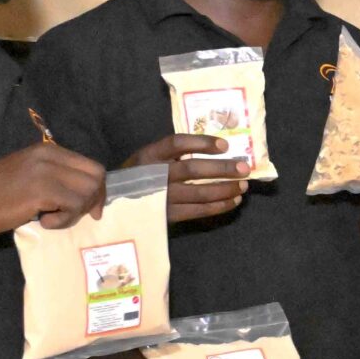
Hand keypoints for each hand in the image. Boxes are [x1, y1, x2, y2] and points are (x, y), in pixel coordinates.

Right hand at [0, 142, 105, 234]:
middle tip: (72, 216)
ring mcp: (45, 171)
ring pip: (87, 192)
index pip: (92, 167)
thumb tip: (89, 193)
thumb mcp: (29, 174)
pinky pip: (73, 207)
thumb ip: (55, 176)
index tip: (90, 209)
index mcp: (48, 150)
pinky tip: (44, 222)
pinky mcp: (42, 190)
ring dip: (76, 213)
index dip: (97, 190)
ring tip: (53, 219)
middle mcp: (49, 156)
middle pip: (96, 177)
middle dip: (92, 201)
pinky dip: (64, 220)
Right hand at [125, 133, 249, 223]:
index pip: (176, 143)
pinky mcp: (168, 215)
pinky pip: (199, 211)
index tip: (225, 145)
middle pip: (193, 169)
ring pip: (199, 193)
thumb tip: (216, 147)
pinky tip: (233, 200)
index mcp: (149, 155)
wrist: (114, 202)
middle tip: (244, 168)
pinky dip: (219, 206)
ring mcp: (161, 197)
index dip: (202, 143)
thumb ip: (173, 151)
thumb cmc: (140, 174)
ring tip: (243, 185)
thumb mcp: (149, 155)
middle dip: (222, 168)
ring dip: (225, 189)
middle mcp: (154, 175)